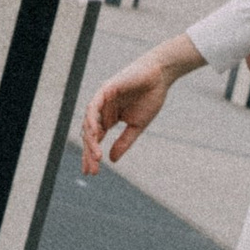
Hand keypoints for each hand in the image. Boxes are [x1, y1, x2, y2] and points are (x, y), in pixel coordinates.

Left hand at [80, 39, 199, 173]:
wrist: (160, 77)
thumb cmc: (150, 97)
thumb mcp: (136, 126)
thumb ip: (123, 142)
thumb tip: (111, 160)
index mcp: (108, 118)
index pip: (96, 139)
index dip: (91, 156)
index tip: (92, 172)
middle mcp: (101, 110)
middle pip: (90, 134)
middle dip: (89, 153)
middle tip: (92, 170)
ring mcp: (101, 99)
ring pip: (89, 123)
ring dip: (91, 141)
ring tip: (96, 157)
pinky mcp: (104, 90)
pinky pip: (93, 107)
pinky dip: (92, 121)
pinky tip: (95, 135)